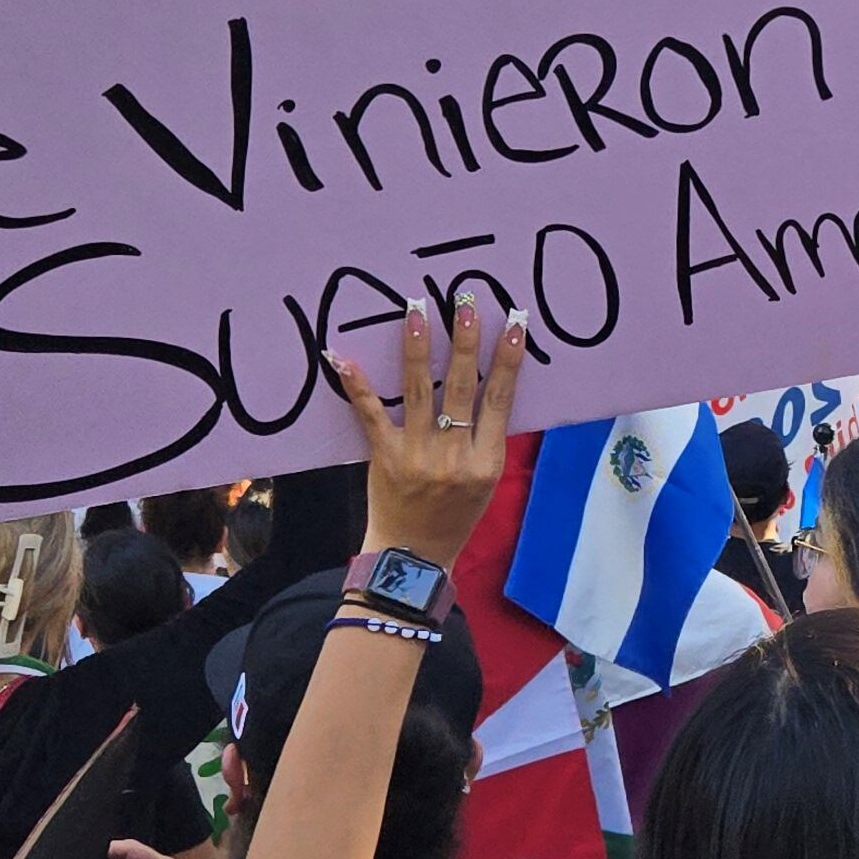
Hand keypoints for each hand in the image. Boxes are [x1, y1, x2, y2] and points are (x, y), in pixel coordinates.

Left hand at [334, 300, 525, 561]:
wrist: (414, 556)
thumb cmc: (455, 516)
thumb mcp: (485, 481)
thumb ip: (487, 438)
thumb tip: (490, 385)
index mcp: (487, 461)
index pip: (500, 399)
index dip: (508, 359)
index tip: (513, 323)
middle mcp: (455, 455)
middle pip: (464, 388)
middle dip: (465, 341)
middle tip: (464, 302)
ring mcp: (418, 455)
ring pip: (421, 392)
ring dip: (420, 347)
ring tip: (417, 309)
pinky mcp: (385, 458)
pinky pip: (371, 415)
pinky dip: (358, 386)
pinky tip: (344, 357)